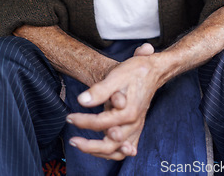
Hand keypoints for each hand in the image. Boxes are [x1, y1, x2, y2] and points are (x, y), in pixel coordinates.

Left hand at [67, 43, 156, 159]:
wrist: (154, 70)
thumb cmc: (135, 71)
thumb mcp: (116, 75)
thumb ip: (99, 90)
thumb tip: (82, 100)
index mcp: (128, 112)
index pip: (100, 123)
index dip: (82, 121)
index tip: (70, 117)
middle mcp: (133, 123)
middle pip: (109, 145)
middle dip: (89, 146)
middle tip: (72, 140)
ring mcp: (136, 127)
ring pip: (118, 151)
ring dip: (100, 152)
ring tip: (84, 146)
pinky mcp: (137, 126)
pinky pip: (127, 147)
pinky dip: (117, 152)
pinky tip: (107, 152)